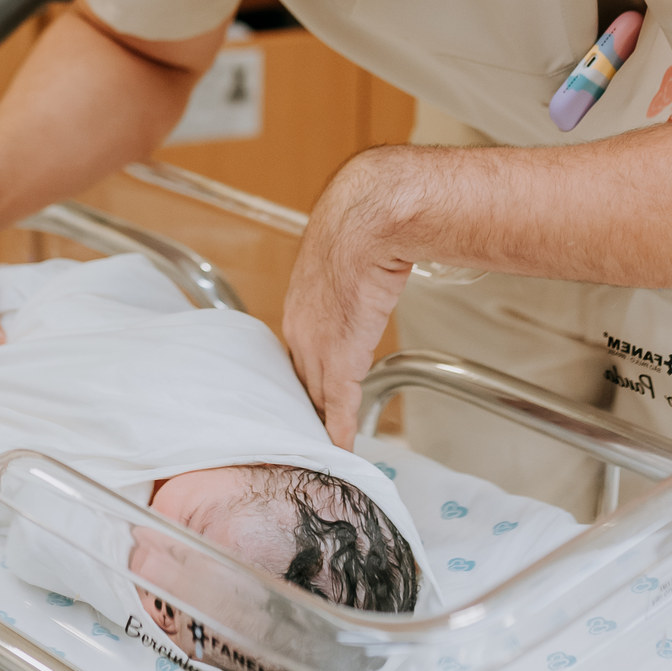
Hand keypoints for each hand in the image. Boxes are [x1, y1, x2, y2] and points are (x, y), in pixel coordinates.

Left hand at [282, 150, 414, 449]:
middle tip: (308, 427)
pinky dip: (341, 431)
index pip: (299, 347)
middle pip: (299, 377)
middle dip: (305, 403)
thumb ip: (352, 267)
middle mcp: (299, 327)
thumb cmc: (362, 223)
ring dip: (320, 421)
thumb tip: (372, 262)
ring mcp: (317, 347)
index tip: (310, 387)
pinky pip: (338, 407)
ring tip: (323, 444)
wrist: (366, 221)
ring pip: (314, 395)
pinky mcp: (340, 361)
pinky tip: (342, 448)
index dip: (305, 371)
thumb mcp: (345, 249)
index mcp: (299, 301)